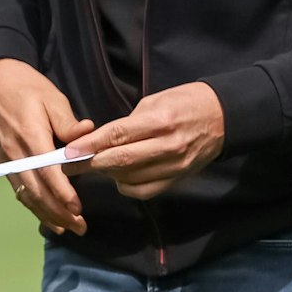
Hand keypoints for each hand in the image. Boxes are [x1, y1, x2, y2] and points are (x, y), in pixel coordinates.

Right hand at [0, 58, 93, 235]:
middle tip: (81, 227)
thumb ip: (69, 122)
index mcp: (30, 135)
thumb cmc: (29, 89)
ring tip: (69, 228)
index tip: (77, 207)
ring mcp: (8, 161)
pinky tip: (49, 219)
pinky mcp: (5, 165)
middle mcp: (16, 153)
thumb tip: (88, 134)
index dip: (62, 192)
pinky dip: (34, 208)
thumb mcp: (53, 98)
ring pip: (27, 195)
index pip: (47, 171)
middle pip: (37, 190)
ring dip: (47, 215)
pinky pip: (20, 191)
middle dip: (58, 212)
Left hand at [65, 81, 223, 199]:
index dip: (90, 145)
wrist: (223, 117)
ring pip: (130, 178)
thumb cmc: (185, 101)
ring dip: (107, 174)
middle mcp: (167, 146)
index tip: (69, 152)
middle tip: (68, 165)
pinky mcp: (178, 179)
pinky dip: (127, 185)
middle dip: (90, 164)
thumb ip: (130, 123)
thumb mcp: (155, 101)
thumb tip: (103, 140)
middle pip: (120, 160)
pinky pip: (144, 190)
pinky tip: (121, 176)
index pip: (117, 135)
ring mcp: (174, 166)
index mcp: (160, 121)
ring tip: (96, 165)